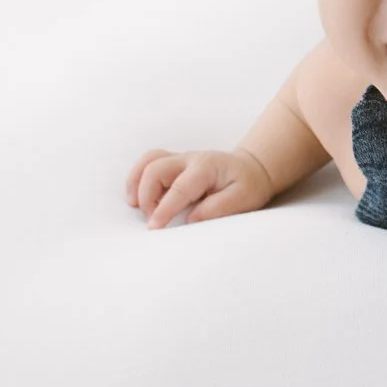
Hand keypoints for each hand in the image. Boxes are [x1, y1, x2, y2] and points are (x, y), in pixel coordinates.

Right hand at [125, 148, 273, 229]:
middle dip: (147, 196)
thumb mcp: (243, 199)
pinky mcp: (174, 163)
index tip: (154, 227)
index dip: (164, 208)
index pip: (179, 187)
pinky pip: (149, 163)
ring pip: (149, 161)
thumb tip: (191, 220)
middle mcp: (190, 159)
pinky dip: (138, 178)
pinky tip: (137, 197)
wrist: (252, 169)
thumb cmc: (248, 185)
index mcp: (207, 167)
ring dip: (137, 182)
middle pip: (156, 168)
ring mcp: (180, 159)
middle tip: (152, 220)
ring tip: (134, 205)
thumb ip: (218, 208)